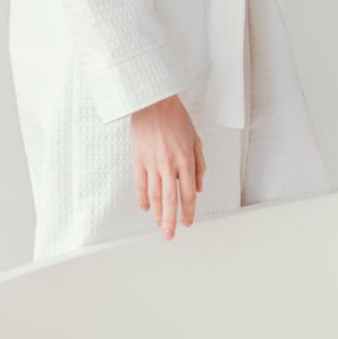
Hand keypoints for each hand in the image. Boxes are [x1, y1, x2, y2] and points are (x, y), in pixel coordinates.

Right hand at [130, 95, 205, 239]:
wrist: (152, 102)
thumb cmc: (176, 118)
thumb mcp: (195, 140)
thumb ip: (199, 165)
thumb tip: (198, 188)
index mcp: (185, 160)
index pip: (188, 193)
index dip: (188, 211)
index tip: (188, 222)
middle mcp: (168, 165)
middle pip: (169, 200)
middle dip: (171, 221)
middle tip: (170, 236)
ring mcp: (151, 163)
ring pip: (153, 195)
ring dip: (157, 214)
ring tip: (160, 226)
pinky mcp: (138, 160)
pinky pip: (140, 184)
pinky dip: (142, 199)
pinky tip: (146, 209)